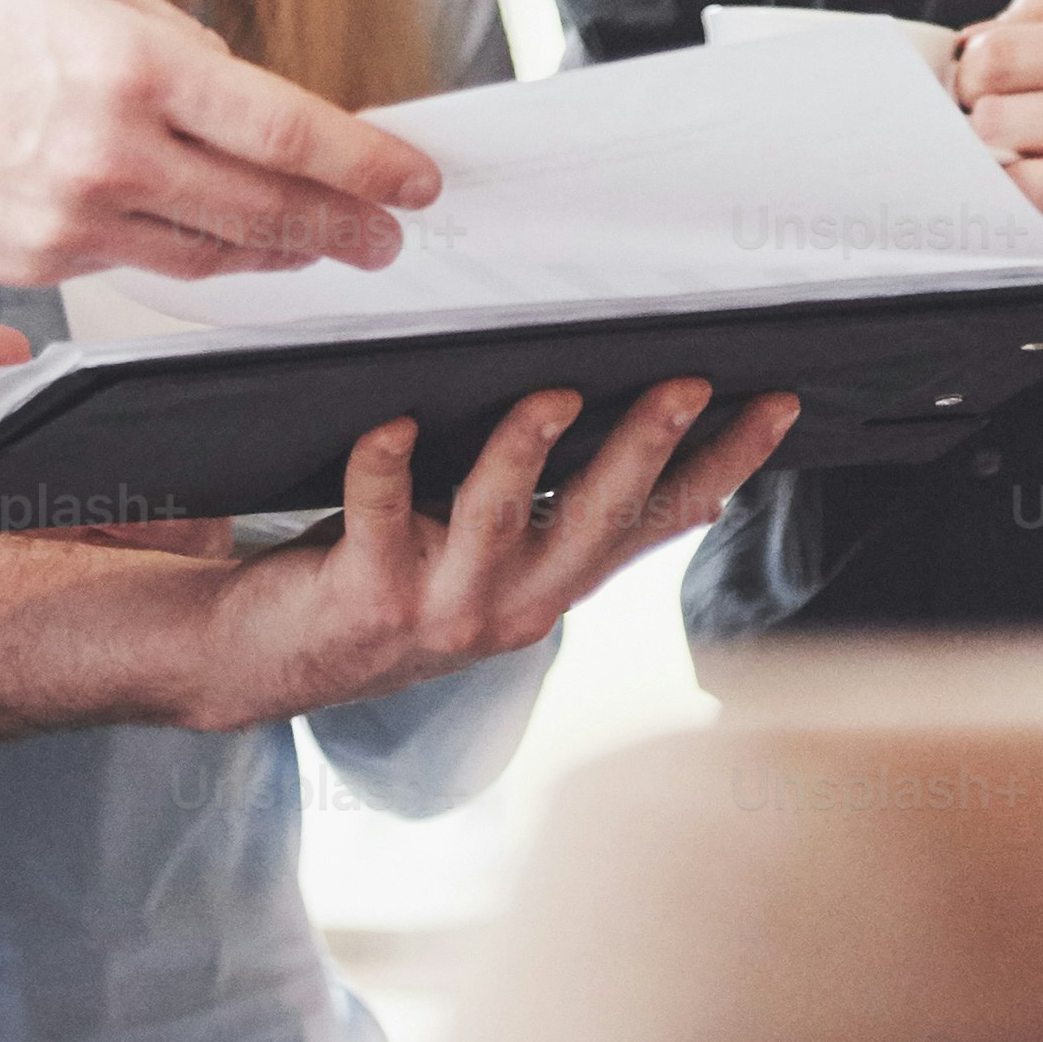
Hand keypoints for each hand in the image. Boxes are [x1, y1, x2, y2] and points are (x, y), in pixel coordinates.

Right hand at [0, 0, 444, 283]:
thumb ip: (171, 37)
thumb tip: (240, 87)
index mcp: (131, 64)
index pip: (286, 129)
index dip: (365, 163)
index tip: (415, 180)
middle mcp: (109, 152)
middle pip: (265, 209)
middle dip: (344, 225)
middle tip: (390, 233)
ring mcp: (70, 221)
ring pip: (212, 255)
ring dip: (280, 252)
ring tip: (325, 244)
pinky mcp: (35, 268)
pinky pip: (141, 267)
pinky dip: (193, 256)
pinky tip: (223, 245)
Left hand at [178, 379, 803, 730]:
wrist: (268, 657)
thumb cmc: (389, 574)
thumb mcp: (491, 546)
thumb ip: (550, 496)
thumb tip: (625, 402)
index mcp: (555, 582)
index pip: (660, 521)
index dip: (725, 464)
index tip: (774, 406)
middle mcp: (514, 604)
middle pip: (597, 518)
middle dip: (647, 446)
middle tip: (685, 384)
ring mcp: (443, 603)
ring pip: (500, 513)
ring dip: (528, 449)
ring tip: (553, 394)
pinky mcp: (368, 591)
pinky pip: (381, 509)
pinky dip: (387, 461)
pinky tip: (394, 422)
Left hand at [954, 0, 1042, 312]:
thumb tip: (971, 41)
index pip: (996, 55)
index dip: (967, 82)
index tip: (975, 100)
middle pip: (992, 124)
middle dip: (982, 144)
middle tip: (1000, 155)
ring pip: (1015, 190)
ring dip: (1005, 199)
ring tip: (1026, 197)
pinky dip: (1039, 247)